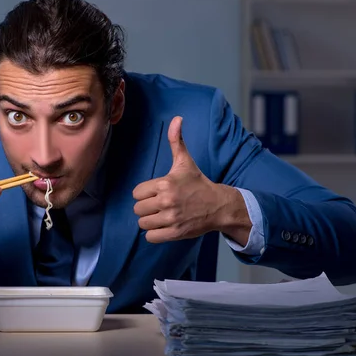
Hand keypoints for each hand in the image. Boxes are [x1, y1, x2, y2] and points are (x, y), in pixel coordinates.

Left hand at [133, 116, 223, 242]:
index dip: (145, 193)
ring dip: (149, 221)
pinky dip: (155, 234)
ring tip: (161, 216)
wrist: (218, 205)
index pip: (137, 193)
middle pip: (138, 209)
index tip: (156, 193)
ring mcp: (171, 218)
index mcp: (165, 183)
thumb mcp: (185, 162)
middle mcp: (166, 201)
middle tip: (159, 205)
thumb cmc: (198, 183)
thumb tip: (177, 119)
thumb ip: (176, 141)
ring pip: (143, 224)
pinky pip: (151, 237)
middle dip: (146, 208)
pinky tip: (163, 227)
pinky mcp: (175, 233)